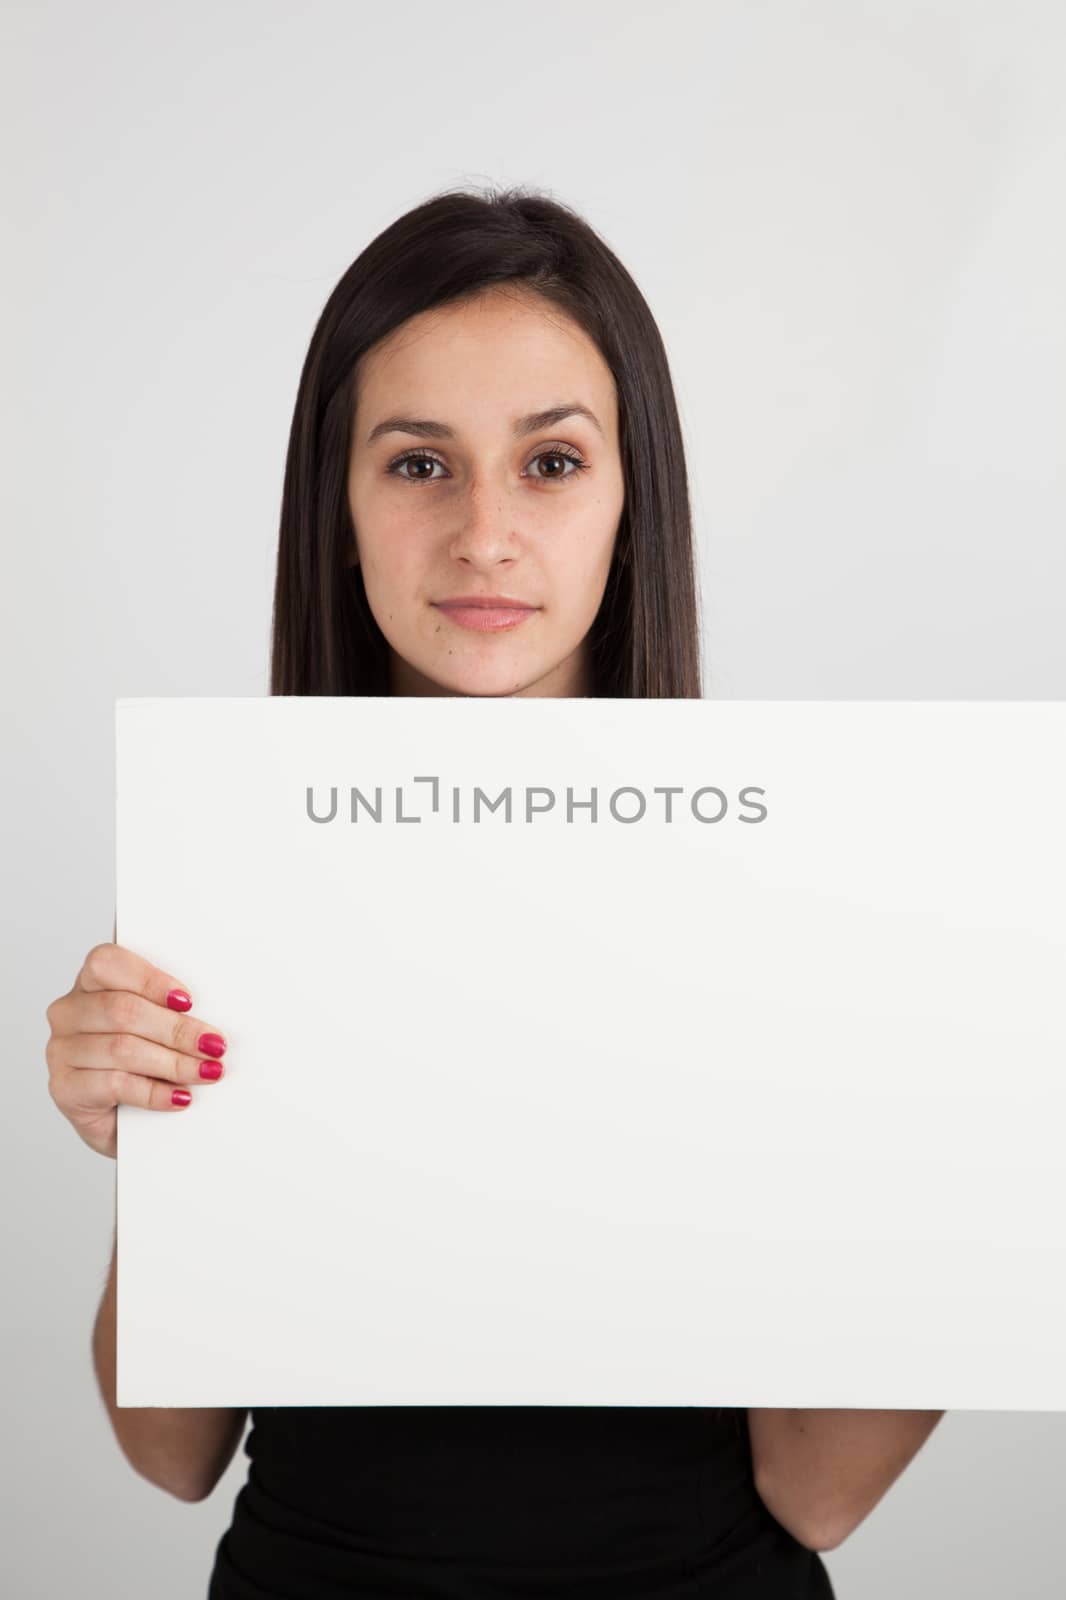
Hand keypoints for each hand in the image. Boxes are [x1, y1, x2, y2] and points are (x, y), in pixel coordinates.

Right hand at [45, 942, 227, 1158]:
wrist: (126, 1122)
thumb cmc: (146, 1063)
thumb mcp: (160, 1028)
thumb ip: (174, 1010)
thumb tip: (210, 1018)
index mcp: (91, 983)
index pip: (107, 963)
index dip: (150, 980)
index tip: (188, 1000)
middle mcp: (69, 1012)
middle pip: (122, 1010)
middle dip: (177, 1030)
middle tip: (214, 1046)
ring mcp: (62, 1051)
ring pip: (121, 1048)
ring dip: (173, 1062)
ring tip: (206, 1072)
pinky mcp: (65, 1088)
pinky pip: (114, 1084)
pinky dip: (154, 1092)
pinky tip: (180, 1097)